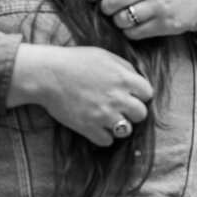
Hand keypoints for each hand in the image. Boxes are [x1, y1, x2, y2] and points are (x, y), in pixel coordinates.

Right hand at [9, 44, 152, 145]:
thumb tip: (136, 77)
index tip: (132, 94)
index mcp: (123, 78)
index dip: (140, 94)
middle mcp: (117, 98)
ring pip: (127, 130)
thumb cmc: (75, 61)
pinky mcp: (89, 128)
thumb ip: (124, 66)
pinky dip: (103, 135)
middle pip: (141, 114)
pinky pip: (107, 141)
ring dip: (119, 124)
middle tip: (121, 106)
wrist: (48, 74)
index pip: (148, 93)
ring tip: (108, 117)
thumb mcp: (104, 55)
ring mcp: (104, 115)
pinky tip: (97, 125)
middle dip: (133, 111)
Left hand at [86, 0, 196, 39]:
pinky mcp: (163, 24)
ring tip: (124, 18)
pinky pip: (134, 33)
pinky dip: (129, 33)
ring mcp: (157, 7)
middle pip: (111, 1)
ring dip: (117, 22)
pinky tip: (135, 27)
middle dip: (104, 9)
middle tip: (109, 10)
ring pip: (121, 19)